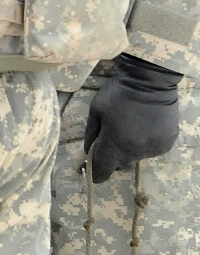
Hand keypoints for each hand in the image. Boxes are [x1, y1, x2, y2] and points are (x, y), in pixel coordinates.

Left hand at [84, 53, 181, 181]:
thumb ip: (91, 135)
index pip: (102, 172)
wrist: (151, 82)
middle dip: (113, 157)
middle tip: (112, 138)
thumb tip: (88, 152)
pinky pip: (151, 150)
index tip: (91, 166)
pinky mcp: (166, 144)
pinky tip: (144, 127)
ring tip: (130, 128)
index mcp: (114, 146)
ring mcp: (153, 149)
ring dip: (131, 149)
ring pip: (137, 158)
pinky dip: (145, 143)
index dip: (95, 172)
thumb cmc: (117, 94)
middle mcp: (135, 153)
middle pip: (120, 165)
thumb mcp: (96, 111)